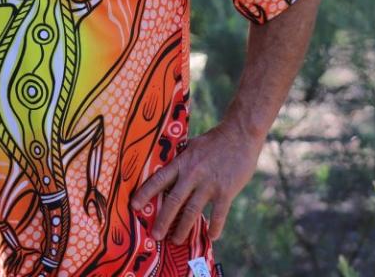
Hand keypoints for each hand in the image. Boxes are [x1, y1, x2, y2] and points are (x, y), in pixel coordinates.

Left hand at [130, 123, 263, 243]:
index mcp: (182, 162)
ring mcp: (209, 183)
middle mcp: (192, 174)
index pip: (159, 179)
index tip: (134, 205)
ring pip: (192, 211)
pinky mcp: (226, 190)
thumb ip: (181, 160)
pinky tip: (212, 237)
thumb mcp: (192, 146)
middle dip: (163, 220)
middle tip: (155, 235)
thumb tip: (167, 168)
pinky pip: (218, 214)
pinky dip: (215, 227)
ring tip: (176, 241)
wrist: (240, 134)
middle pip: (173, 200)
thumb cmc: (215, 140)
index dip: (145, 193)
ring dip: (183, 228)